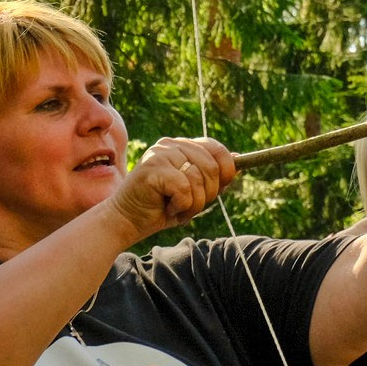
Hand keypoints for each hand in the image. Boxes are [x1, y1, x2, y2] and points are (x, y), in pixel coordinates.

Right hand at [107, 136, 237, 241]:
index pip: (216, 148)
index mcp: (181, 146)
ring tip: (175, 206)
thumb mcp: (194, 193)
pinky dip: (182, 205)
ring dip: (193, 203)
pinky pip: (185, 189)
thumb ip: (214, 177)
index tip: (223, 186)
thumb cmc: (161, 208)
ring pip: (199, 179)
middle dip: (209, 193)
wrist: (127, 221)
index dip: (227, 169)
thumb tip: (239, 161)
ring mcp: (160, 154)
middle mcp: (171, 144)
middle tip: (190, 204)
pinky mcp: (152, 168)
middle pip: (212, 166)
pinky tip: (167, 207)